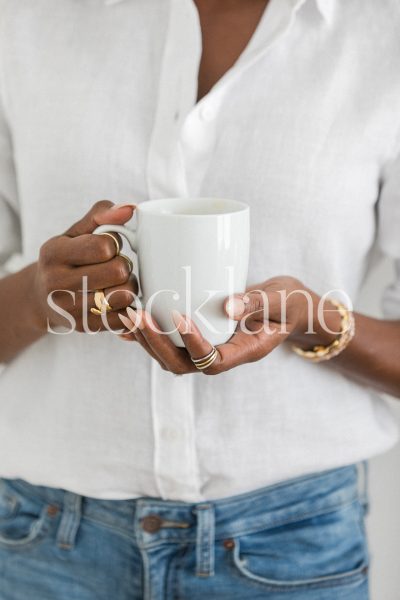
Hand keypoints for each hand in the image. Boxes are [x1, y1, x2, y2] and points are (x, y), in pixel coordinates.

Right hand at [31, 200, 137, 332]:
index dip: (113, 244)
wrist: (42, 298)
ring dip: (129, 286)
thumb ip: (102, 214)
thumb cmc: (67, 258)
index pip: (104, 245)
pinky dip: (130, 307)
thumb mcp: (76, 232)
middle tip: (116, 266)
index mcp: (54, 253)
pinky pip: (124, 318)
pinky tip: (120, 300)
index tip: (106, 248)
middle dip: (123, 265)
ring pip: (124, 295)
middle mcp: (57, 283)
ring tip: (118, 283)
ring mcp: (70, 309)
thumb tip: (130, 209)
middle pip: (118, 271)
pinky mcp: (86, 328)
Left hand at [118, 276, 340, 373]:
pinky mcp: (201, 335)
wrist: (291, 307)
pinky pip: (171, 342)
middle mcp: (223, 354)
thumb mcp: (282, 299)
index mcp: (245, 351)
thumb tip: (228, 304)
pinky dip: (149, 333)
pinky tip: (129, 319)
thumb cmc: (291, 303)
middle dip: (156, 343)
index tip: (179, 317)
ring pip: (171, 357)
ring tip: (127, 314)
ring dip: (146, 339)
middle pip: (183, 364)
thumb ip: (258, 302)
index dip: (192, 344)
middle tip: (137, 316)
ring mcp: (210, 346)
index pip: (212, 361)